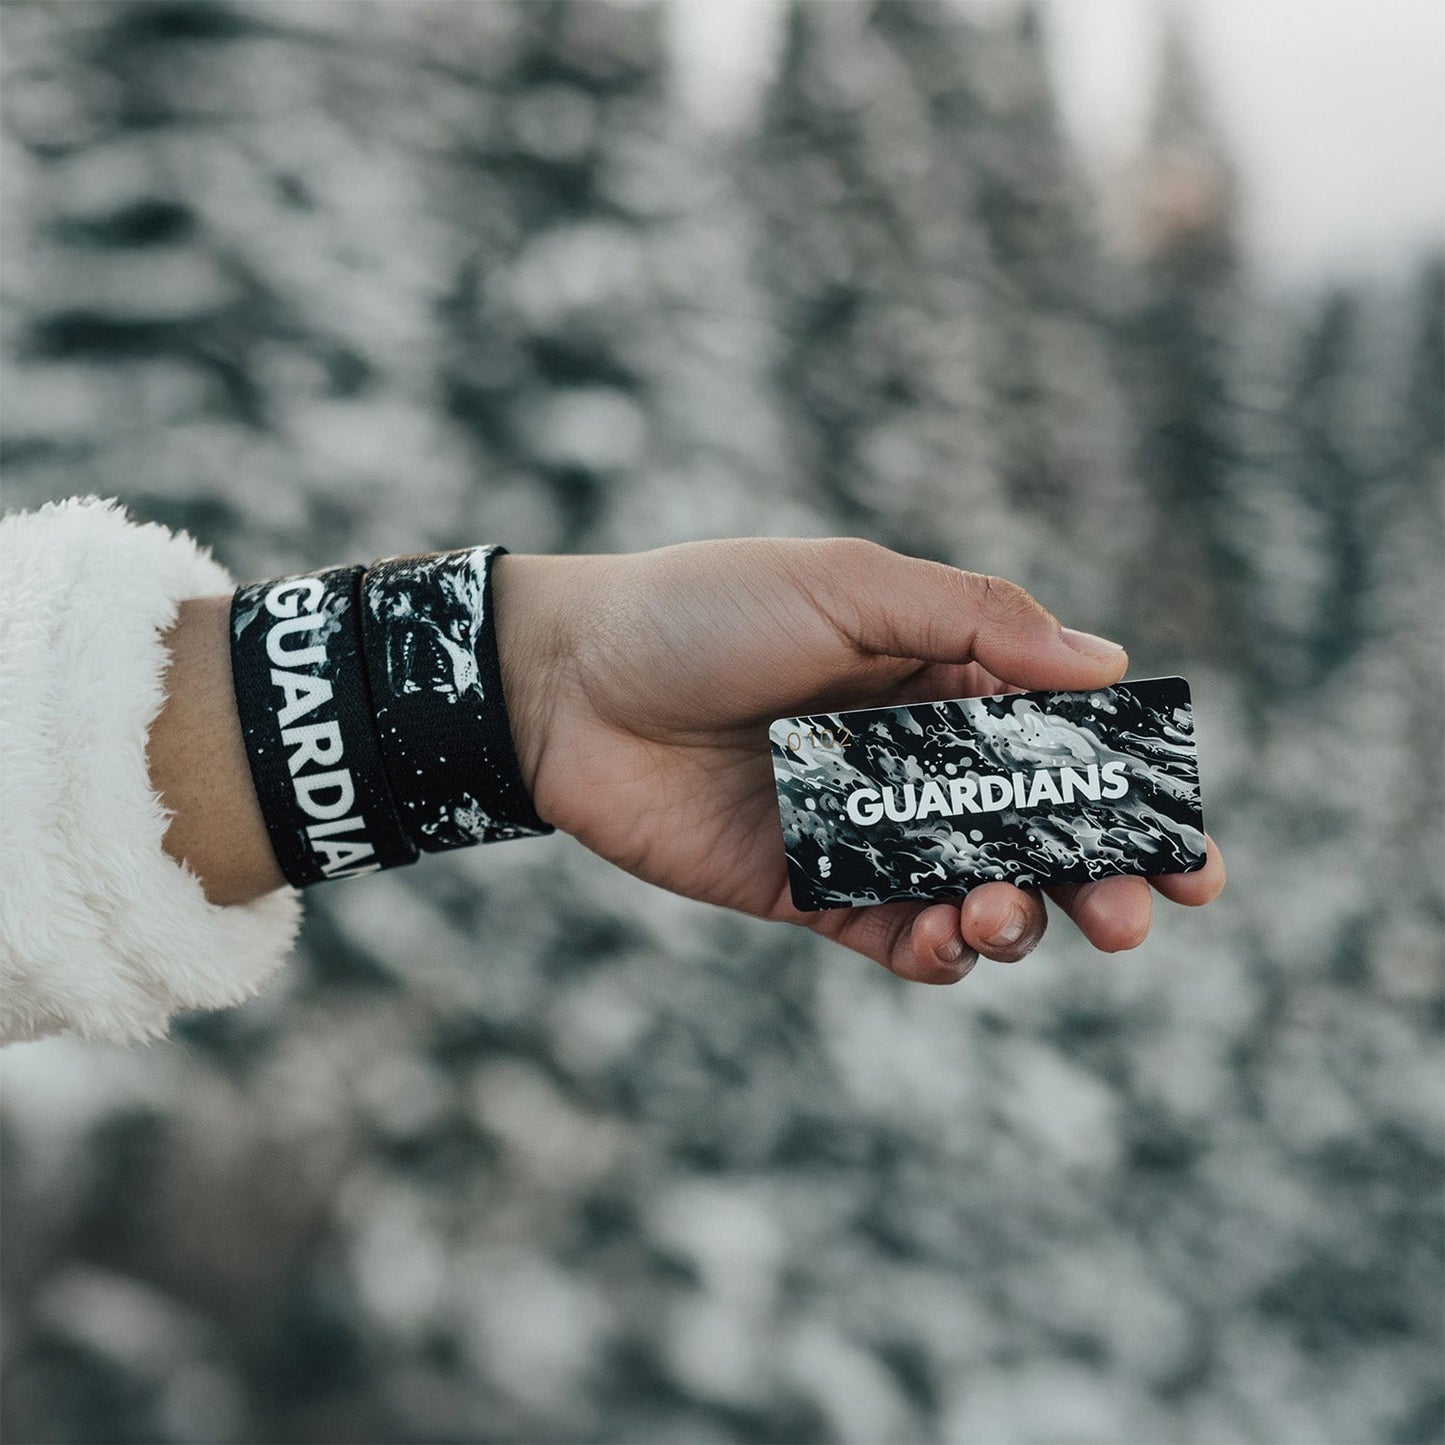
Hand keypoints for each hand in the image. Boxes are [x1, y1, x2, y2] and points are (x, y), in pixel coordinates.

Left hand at [493, 539, 1224, 983]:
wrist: (568, 686)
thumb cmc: (703, 612)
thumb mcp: (846, 588)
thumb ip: (975, 622)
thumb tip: (1109, 662)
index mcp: (937, 677)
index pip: (1060, 742)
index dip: (1129, 794)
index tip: (1189, 846)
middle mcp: (913, 760)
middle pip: (1035, 834)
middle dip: (1100, 879)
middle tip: (1137, 912)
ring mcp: (863, 831)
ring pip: (976, 894)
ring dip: (1017, 919)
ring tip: (1004, 912)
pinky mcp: (806, 889)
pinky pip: (891, 935)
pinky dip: (933, 951)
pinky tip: (946, 941)